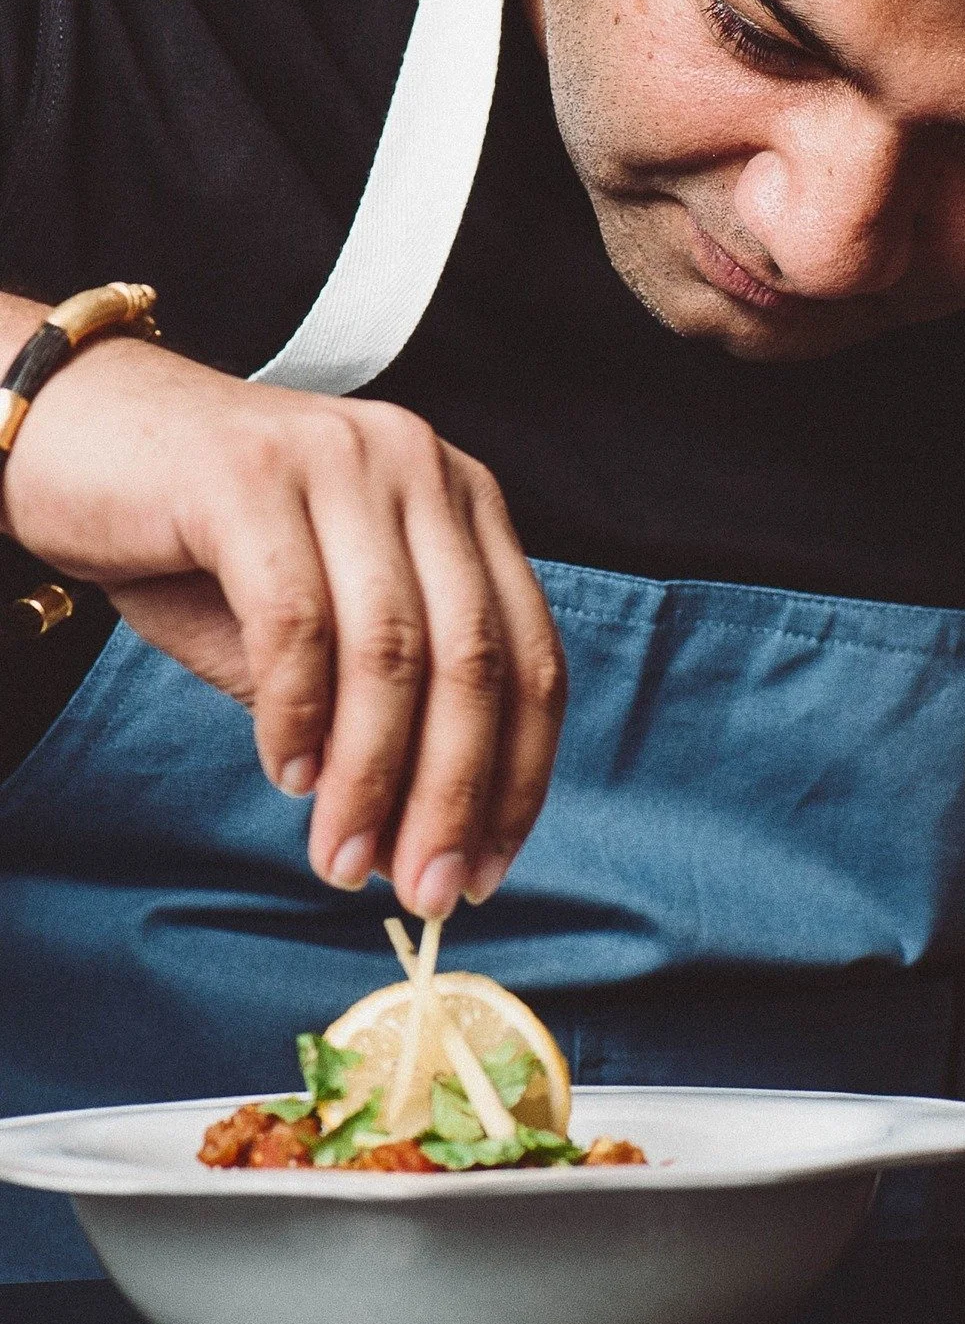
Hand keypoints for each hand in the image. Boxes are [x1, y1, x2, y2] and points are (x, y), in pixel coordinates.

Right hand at [0, 328, 565, 918]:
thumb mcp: (314, 626)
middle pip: (473, 659)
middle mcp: (420, 468)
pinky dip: (295, 716)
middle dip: (453, 794)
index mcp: (462, 501)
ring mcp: (339, 462)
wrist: (76, 434)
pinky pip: (296, 624)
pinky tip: (284, 774)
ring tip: (339, 857)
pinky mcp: (249, 475)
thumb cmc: (199, 543)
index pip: (530, 653)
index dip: (519, 773)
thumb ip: (371, 714)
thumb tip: (417, 844)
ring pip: (391, 651)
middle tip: (424, 890)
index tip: (486, 868)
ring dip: (370, 777)